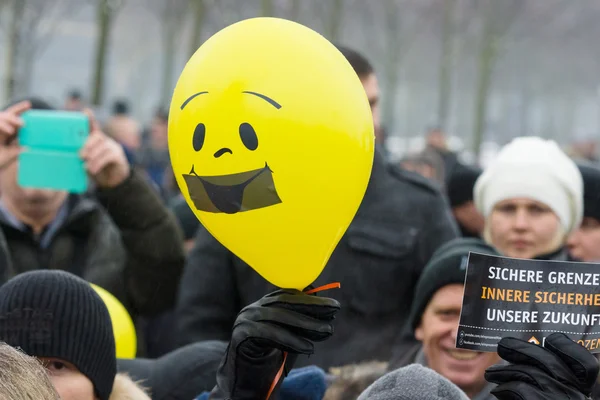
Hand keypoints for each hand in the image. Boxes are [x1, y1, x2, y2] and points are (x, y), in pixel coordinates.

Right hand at [0, 101, 29, 169]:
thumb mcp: (9, 157)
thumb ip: (16, 152)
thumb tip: (29, 148)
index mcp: (6, 133)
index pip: (13, 118)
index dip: (19, 110)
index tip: (29, 105)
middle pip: (7, 114)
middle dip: (16, 111)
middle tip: (26, 114)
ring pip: (1, 118)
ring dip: (11, 119)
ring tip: (21, 125)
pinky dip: (3, 125)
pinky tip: (10, 131)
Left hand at [80, 109, 129, 188]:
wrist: (111, 181)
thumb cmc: (97, 169)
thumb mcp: (86, 162)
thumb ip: (82, 156)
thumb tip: (76, 156)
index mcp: (96, 141)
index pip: (93, 126)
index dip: (90, 118)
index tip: (86, 111)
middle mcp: (106, 141)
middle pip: (98, 136)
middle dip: (88, 145)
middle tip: (80, 156)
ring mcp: (114, 147)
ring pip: (104, 147)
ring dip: (93, 157)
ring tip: (86, 166)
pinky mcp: (119, 156)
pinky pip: (110, 156)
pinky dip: (99, 163)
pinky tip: (93, 169)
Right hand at [209, 289, 340, 399]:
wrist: (242, 388)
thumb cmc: (268, 364)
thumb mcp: (289, 340)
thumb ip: (300, 324)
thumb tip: (323, 307)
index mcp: (262, 307)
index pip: (288, 296)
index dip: (311, 299)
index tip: (333, 306)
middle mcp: (252, 309)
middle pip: (285, 302)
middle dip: (312, 306)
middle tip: (334, 311)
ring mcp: (244, 321)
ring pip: (279, 316)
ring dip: (307, 323)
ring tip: (328, 330)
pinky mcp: (241, 335)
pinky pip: (270, 334)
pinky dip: (292, 340)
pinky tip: (309, 347)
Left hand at [485, 333, 598, 399]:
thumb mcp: (555, 397)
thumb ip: (551, 383)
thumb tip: (529, 354)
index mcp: (584, 394)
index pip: (586, 365)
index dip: (568, 348)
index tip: (549, 340)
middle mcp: (577, 399)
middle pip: (550, 361)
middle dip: (522, 348)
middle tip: (502, 346)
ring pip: (530, 374)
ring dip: (505, 370)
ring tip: (492, 374)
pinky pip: (521, 390)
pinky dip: (505, 388)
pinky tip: (498, 392)